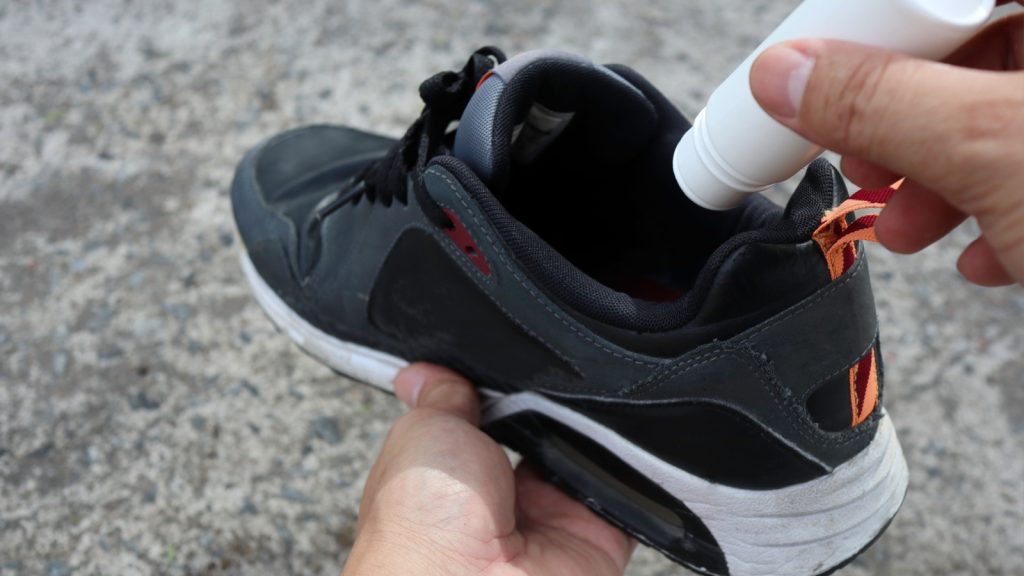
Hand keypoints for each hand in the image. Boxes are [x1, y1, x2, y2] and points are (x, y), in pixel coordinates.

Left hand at [342, 363, 634, 575]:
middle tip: (547, 391)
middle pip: (548, 427)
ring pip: (589, 451)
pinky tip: (612, 447)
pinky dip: (627, 467)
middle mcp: (506, 495)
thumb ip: (440, 398)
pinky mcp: (597, 536)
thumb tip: (424, 372)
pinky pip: (627, 489)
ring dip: (588, 431)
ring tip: (576, 416)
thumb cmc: (423, 521)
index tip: (518, 356)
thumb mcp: (422, 433)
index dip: (506, 385)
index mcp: (458, 469)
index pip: (494, 412)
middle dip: (552, 404)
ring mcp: (553, 516)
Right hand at [750, 3, 1023, 285]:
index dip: (872, 25)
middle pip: (960, 53)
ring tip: (904, 223)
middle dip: (900, 120)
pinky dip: (996, 209)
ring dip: (934, 179)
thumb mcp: (989, 145)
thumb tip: (784, 76)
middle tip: (865, 156)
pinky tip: (980, 250)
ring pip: (991, 118)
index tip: (821, 68)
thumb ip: (879, 102)